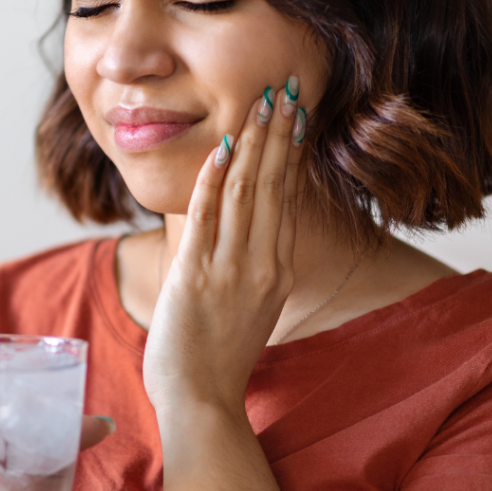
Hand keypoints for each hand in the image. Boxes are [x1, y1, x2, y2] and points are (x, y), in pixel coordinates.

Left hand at [143, 77, 305, 414]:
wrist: (201, 401)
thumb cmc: (220, 357)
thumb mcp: (252, 307)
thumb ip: (255, 266)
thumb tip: (253, 232)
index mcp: (277, 270)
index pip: (286, 198)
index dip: (291, 152)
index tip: (296, 116)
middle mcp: (262, 264)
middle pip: (272, 184)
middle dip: (278, 132)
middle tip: (284, 89)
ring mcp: (230, 269)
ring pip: (245, 191)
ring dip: (253, 142)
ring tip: (261, 102)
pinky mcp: (195, 275)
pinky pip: (207, 216)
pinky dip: (214, 177)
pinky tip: (221, 145)